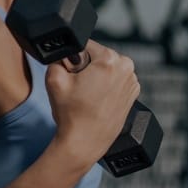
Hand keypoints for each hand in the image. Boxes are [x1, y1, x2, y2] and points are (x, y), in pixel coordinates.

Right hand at [43, 41, 140, 163]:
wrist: (84, 142)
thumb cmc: (72, 115)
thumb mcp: (54, 78)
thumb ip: (57, 57)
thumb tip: (65, 52)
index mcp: (111, 60)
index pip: (86, 45)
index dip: (74, 58)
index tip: (72, 74)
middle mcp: (127, 68)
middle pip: (98, 56)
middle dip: (86, 67)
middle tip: (78, 87)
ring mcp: (132, 82)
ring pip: (107, 69)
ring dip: (97, 77)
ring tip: (88, 96)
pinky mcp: (133, 94)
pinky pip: (115, 81)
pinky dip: (106, 87)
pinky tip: (97, 101)